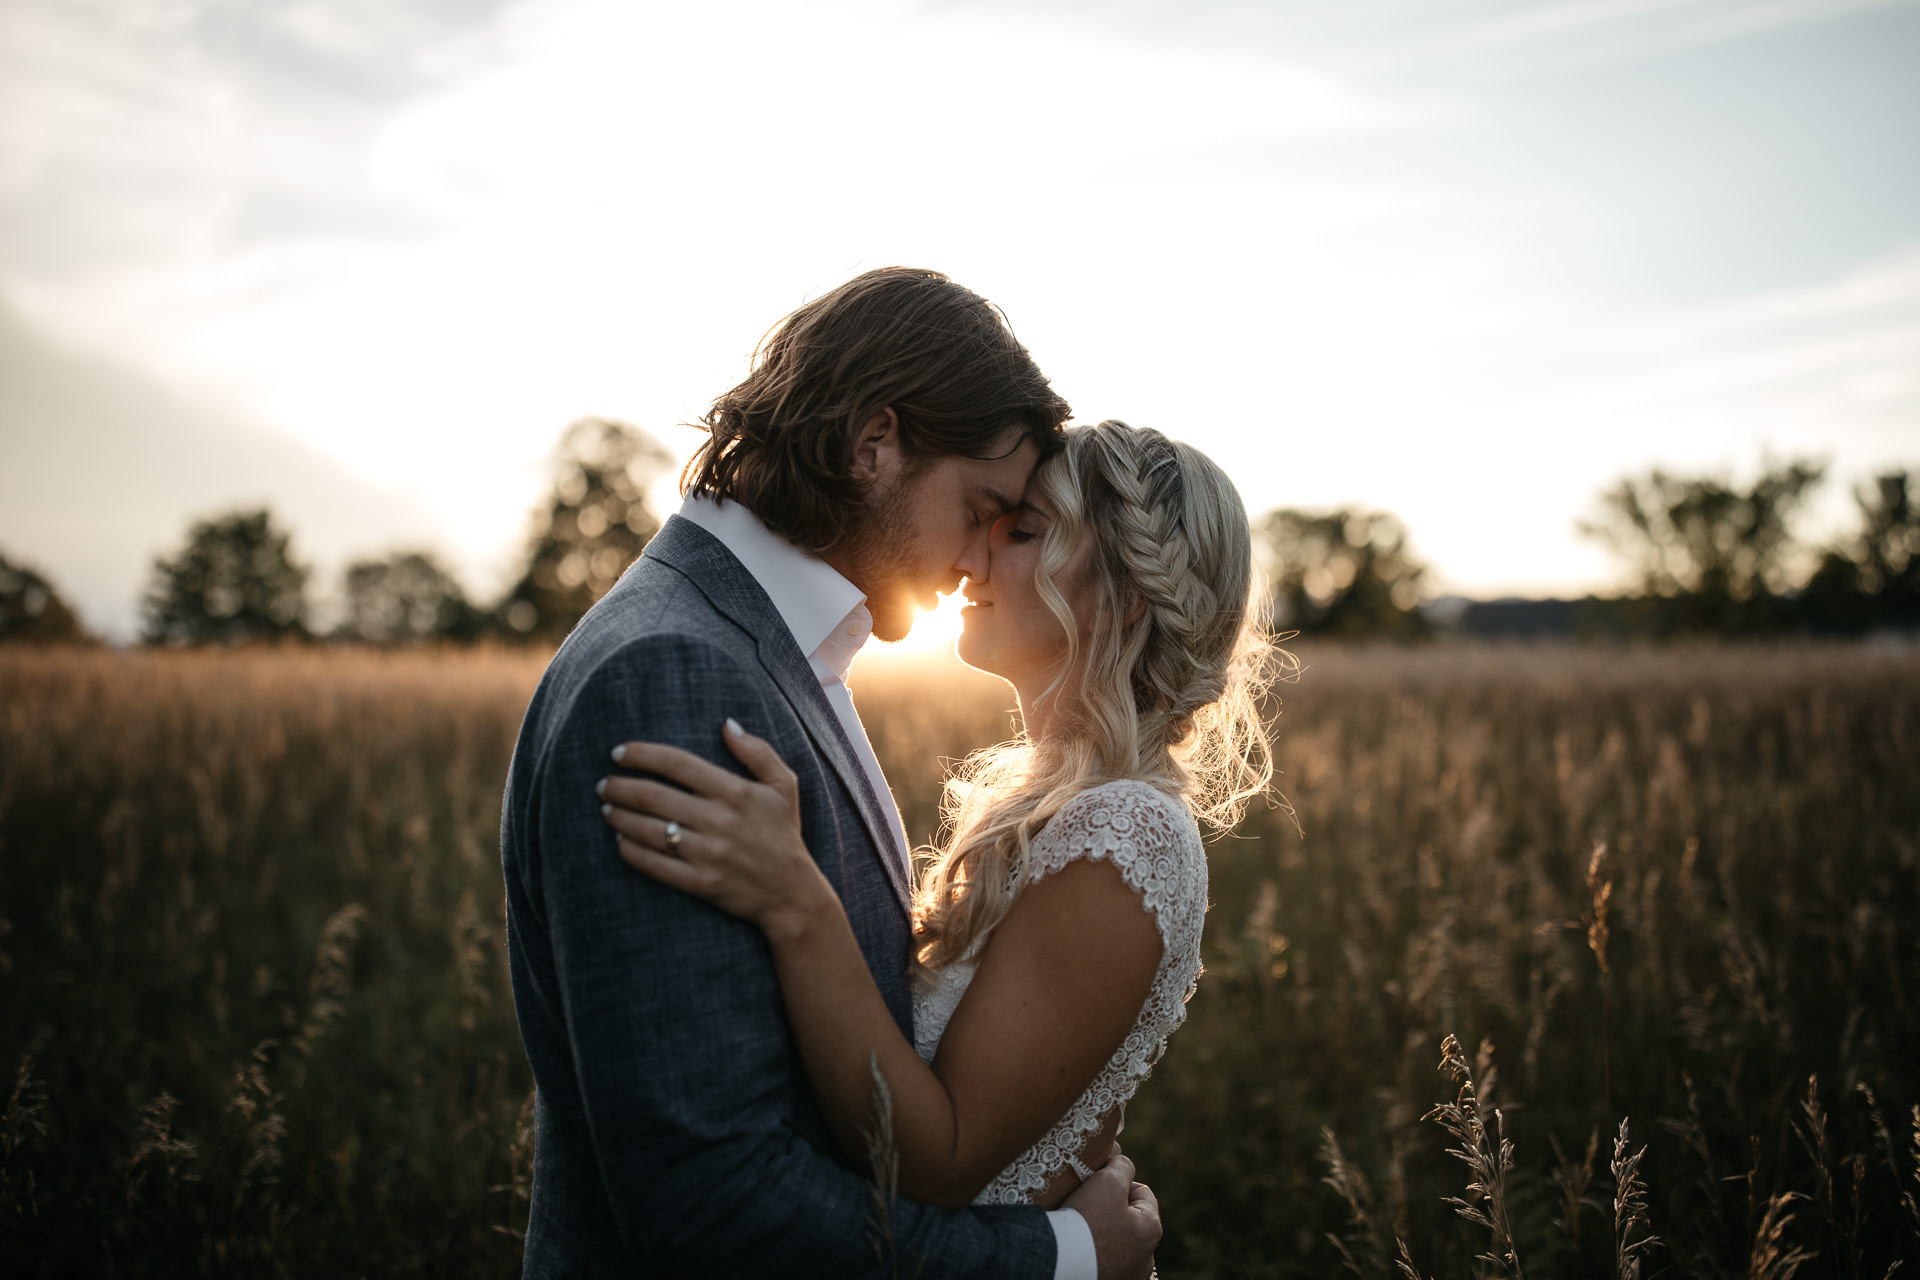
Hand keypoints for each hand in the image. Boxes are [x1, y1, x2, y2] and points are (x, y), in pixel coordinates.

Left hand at [599, 719, 833, 933]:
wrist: (791, 893)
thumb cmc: (783, 833)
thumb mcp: (784, 786)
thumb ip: (757, 751)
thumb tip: (727, 724)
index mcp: (735, 792)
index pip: (677, 764)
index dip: (642, 755)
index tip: (618, 753)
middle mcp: (718, 820)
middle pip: (653, 796)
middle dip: (620, 787)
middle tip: (604, 784)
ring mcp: (707, 853)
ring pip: (648, 830)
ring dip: (619, 817)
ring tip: (606, 809)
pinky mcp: (699, 882)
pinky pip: (654, 864)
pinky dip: (630, 851)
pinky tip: (620, 841)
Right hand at [1062, 1143, 1160, 1279]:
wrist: (1061, 1262)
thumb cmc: (1087, 1219)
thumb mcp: (1108, 1181)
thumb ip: (1122, 1167)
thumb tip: (1122, 1165)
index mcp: (1151, 1228)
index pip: (1142, 1191)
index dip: (1119, 1180)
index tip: (1097, 1182)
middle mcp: (1147, 1257)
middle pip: (1129, 1219)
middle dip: (1111, 1208)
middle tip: (1086, 1203)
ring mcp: (1129, 1274)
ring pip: (1117, 1242)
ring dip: (1103, 1232)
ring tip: (1080, 1227)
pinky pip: (1105, 1261)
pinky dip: (1095, 1252)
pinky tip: (1080, 1247)